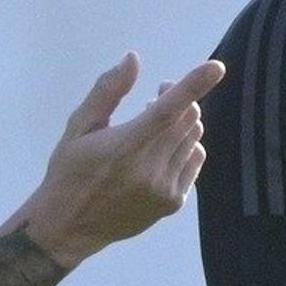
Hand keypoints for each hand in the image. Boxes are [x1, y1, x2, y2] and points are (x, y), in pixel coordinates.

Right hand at [15, 53, 224, 266]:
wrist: (68, 227)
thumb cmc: (69, 171)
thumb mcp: (78, 127)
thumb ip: (107, 91)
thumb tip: (133, 59)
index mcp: (126, 145)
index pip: (169, 109)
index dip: (195, 85)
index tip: (217, 67)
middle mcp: (151, 167)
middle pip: (188, 118)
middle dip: (178, 99)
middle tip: (154, 98)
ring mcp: (166, 188)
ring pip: (194, 138)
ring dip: (182, 123)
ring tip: (155, 127)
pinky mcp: (173, 203)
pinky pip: (195, 161)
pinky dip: (186, 147)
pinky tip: (162, 151)